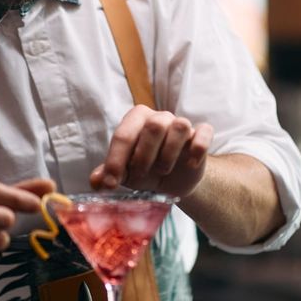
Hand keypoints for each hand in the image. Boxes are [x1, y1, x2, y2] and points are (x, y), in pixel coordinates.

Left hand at [90, 105, 212, 198]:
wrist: (173, 181)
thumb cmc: (145, 170)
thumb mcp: (125, 174)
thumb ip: (109, 174)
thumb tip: (96, 181)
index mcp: (136, 120)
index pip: (124, 134)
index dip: (115, 161)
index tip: (111, 183)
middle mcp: (159, 117)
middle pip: (153, 126)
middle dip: (144, 156)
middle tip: (141, 175)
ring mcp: (181, 124)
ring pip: (179, 125)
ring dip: (169, 153)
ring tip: (163, 170)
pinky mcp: (201, 135)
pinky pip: (203, 133)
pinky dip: (197, 149)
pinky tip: (190, 164)